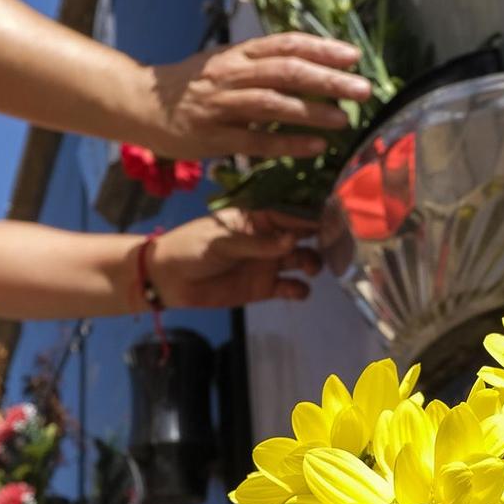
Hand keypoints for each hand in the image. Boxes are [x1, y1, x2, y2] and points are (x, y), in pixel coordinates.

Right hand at [146, 33, 365, 158]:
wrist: (140, 104)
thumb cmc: (191, 86)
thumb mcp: (224, 64)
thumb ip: (260, 64)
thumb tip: (308, 63)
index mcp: (237, 54)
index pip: (284, 44)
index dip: (320, 48)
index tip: (352, 56)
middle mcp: (230, 75)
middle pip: (286, 71)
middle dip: (327, 79)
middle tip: (362, 90)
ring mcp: (220, 106)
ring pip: (273, 104)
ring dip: (312, 111)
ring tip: (344, 119)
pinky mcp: (212, 137)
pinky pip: (256, 141)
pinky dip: (287, 144)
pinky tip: (315, 146)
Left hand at [147, 210, 321, 309]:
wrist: (168, 280)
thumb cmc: (190, 248)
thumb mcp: (222, 242)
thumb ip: (258, 244)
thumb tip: (293, 240)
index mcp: (257, 217)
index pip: (291, 212)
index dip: (312, 215)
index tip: (333, 218)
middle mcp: (269, 238)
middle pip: (303, 235)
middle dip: (321, 239)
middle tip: (335, 244)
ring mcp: (268, 263)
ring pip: (303, 260)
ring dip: (313, 263)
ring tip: (310, 268)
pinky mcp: (265, 288)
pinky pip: (292, 288)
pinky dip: (300, 290)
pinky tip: (297, 290)